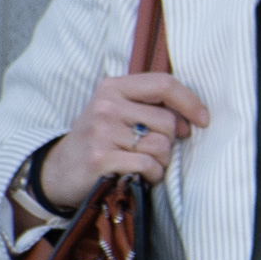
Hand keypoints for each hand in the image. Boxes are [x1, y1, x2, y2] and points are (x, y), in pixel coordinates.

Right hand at [37, 70, 214, 209]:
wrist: (57, 171)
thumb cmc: (99, 140)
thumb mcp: (118, 113)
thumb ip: (151, 107)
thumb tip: (192, 120)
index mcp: (113, 88)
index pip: (164, 83)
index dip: (191, 102)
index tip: (203, 120)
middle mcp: (106, 106)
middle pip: (168, 122)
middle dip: (170, 142)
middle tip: (152, 151)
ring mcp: (101, 132)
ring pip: (162, 146)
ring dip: (161, 162)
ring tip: (141, 163)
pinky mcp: (101, 158)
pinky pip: (149, 166)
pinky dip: (152, 175)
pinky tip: (138, 176)